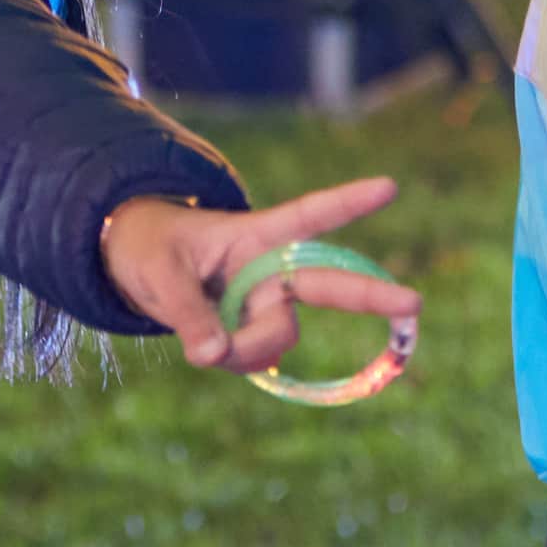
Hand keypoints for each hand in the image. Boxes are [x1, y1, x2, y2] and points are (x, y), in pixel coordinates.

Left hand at [101, 178, 417, 375]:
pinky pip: (255, 358)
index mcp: (254, 235)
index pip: (307, 217)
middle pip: (328, 283)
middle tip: (414, 304)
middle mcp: (270, 269)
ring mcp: (266, 302)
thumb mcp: (157, 272)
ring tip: (201, 343)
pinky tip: (207, 346)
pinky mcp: (255, 332)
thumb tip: (214, 357)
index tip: (389, 186)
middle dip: (371, 294)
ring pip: (279, 338)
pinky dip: (233, 360)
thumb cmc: (149, 248)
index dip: (347, 202)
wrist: (132, 264)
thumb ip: (186, 313)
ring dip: (246, 349)